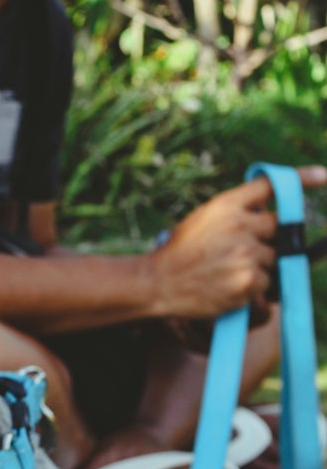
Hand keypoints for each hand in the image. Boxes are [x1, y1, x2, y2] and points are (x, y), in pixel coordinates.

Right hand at [151, 165, 326, 324]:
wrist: (158, 283)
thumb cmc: (180, 251)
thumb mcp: (204, 219)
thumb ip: (236, 211)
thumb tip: (271, 211)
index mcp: (226, 205)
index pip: (269, 186)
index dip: (300, 179)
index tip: (324, 175)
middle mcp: (239, 225)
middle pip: (278, 229)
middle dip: (266, 241)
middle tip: (236, 252)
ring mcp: (246, 254)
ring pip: (274, 261)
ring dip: (259, 270)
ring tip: (226, 273)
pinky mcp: (249, 282)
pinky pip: (266, 287)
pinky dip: (253, 293)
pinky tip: (227, 289)